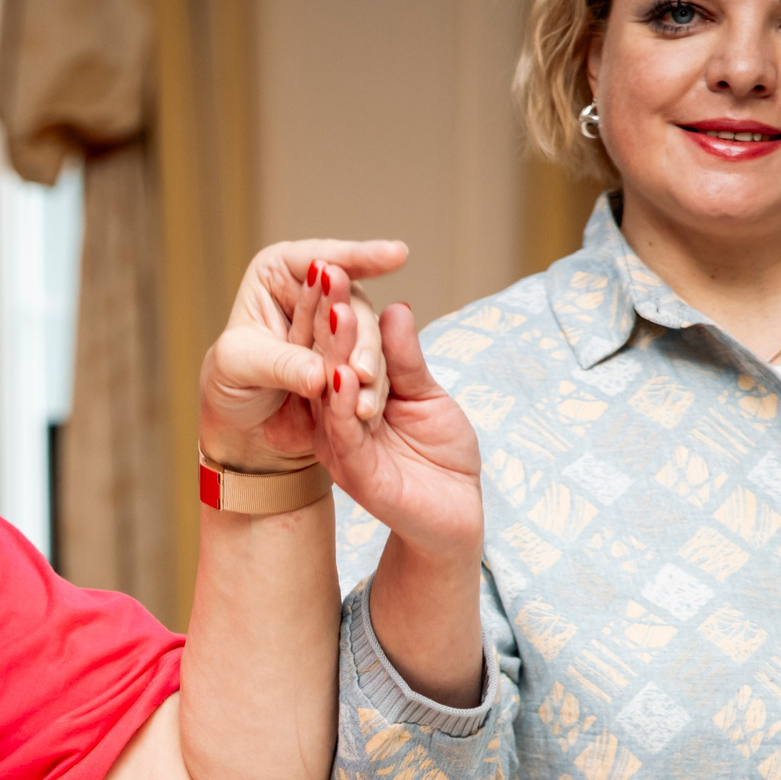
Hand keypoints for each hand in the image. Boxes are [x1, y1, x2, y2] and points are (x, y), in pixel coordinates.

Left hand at [198, 239, 406, 472]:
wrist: (240, 426)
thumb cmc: (227, 384)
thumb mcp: (239, 366)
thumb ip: (280, 363)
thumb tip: (319, 375)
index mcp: (278, 273)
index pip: (319, 257)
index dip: (359, 257)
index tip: (396, 255)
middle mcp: (314, 293)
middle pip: (350, 302)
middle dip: (361, 330)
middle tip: (361, 360)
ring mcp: (337, 328)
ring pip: (364, 336)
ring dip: (367, 360)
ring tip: (362, 381)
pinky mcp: (351, 360)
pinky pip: (368, 368)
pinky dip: (369, 386)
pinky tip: (368, 405)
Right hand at [307, 297, 487, 704]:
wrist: (457, 516)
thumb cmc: (441, 455)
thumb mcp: (427, 395)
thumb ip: (407, 359)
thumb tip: (394, 307)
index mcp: (348, 398)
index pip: (336, 346)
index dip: (335, 307)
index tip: (331, 264)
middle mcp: (335, 421)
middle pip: (324, 362)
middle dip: (326, 318)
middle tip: (323, 272)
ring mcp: (342, 447)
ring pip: (329, 396)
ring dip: (331, 353)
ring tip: (335, 313)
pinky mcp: (357, 475)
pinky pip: (344, 436)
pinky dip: (342, 405)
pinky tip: (341, 374)